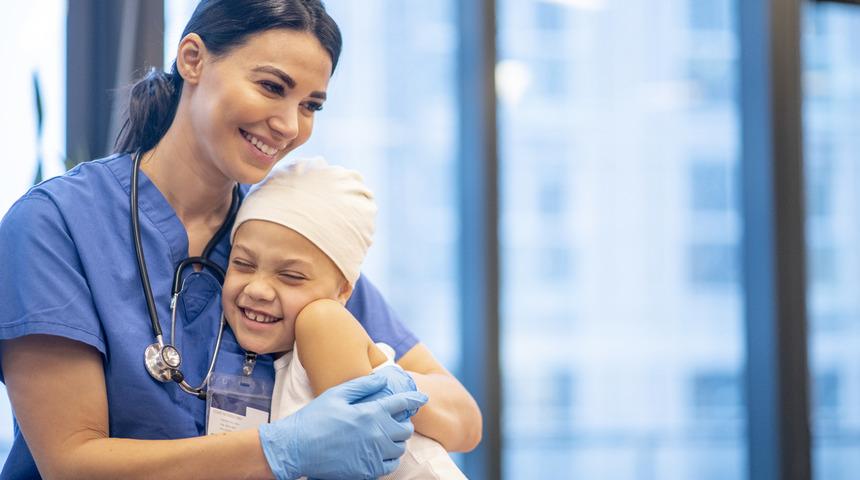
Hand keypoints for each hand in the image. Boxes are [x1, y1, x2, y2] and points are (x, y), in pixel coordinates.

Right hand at [259, 373, 427, 479]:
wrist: (295, 448)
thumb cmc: (315, 418)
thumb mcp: (337, 394)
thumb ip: (364, 385)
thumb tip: (384, 377)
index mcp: (371, 413)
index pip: (402, 404)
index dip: (415, 399)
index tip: (422, 398)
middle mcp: (376, 435)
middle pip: (405, 429)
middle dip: (403, 422)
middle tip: (394, 419)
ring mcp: (373, 455)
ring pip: (400, 448)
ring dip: (397, 440)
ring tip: (386, 435)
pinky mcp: (366, 471)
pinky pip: (390, 466)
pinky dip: (390, 458)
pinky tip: (380, 451)